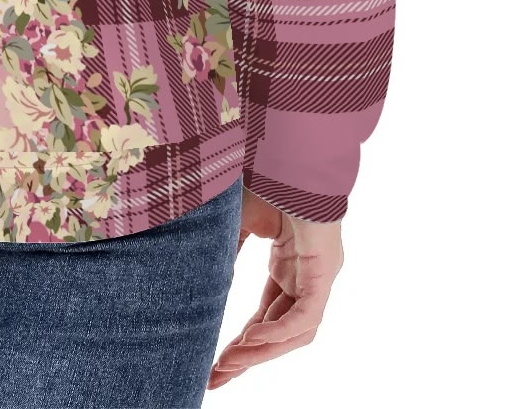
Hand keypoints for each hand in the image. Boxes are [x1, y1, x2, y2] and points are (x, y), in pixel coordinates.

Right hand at [210, 189, 343, 387]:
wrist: (286, 151)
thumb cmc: (264, 177)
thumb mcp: (236, 223)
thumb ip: (225, 254)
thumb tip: (206, 284)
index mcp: (287, 265)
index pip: (266, 316)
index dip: (242, 342)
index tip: (215, 362)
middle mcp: (305, 276)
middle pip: (278, 332)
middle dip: (247, 358)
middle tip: (216, 377)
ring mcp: (317, 276)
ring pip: (294, 332)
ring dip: (261, 352)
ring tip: (228, 365)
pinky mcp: (323, 272)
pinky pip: (304, 316)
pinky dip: (278, 332)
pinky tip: (251, 341)